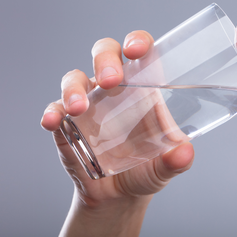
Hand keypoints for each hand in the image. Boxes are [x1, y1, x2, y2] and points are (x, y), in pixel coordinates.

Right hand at [41, 30, 193, 236]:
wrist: (120, 195)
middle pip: (105, 54)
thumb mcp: (166, 165)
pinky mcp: (67, 122)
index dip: (137, 41)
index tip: (137, 50)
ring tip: (79, 108)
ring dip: (74, 88)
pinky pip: (55, 109)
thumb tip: (184, 152)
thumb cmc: (148, 167)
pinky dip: (52, 112)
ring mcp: (89, 102)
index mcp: (144, 86)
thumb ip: (178, 159)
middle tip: (110, 80)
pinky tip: (53, 121)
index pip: (140, 51)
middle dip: (105, 59)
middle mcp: (115, 88)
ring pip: (75, 77)